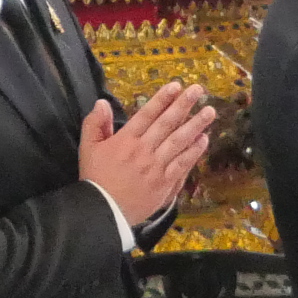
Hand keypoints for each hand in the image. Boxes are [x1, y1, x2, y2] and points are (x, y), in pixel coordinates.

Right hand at [81, 82, 216, 227]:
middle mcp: (144, 150)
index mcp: (125, 140)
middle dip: (184, 105)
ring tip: (209, 111)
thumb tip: (102, 102)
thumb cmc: (95, 178)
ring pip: (179, 142)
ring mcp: (157, 167)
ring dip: (196, 125)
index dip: (162, 99)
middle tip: (198, 90)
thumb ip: (95, 124)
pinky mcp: (165, 184)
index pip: (147, 114)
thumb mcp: (87, 148)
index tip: (176, 86)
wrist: (104, 211)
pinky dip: (194, 152)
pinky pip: (183, 165)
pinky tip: (203, 140)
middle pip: (167, 123)